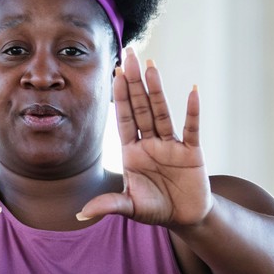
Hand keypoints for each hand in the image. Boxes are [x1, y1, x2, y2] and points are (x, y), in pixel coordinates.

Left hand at [78, 48, 210, 226]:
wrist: (185, 218)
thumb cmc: (156, 209)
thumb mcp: (131, 207)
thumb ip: (109, 205)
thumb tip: (80, 214)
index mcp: (132, 152)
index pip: (124, 119)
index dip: (120, 96)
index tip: (114, 72)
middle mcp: (151, 142)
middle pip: (141, 108)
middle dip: (134, 82)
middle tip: (130, 55)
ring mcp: (171, 145)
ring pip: (162, 112)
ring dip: (157, 90)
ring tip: (151, 66)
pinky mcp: (192, 152)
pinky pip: (191, 128)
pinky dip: (192, 111)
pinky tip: (192, 91)